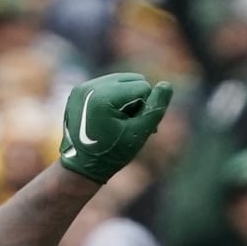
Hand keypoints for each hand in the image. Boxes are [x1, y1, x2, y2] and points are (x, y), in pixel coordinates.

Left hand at [58, 73, 173, 184]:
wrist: (79, 166)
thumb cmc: (111, 154)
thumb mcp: (138, 134)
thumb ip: (154, 109)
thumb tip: (167, 85)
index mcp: (103, 97)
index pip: (142, 86)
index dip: (145, 108)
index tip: (134, 127)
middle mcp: (90, 87)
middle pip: (132, 79)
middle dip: (137, 99)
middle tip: (129, 124)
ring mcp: (82, 87)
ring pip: (120, 80)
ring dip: (127, 98)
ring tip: (120, 121)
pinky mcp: (79, 90)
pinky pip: (107, 84)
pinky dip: (114, 98)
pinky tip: (110, 117)